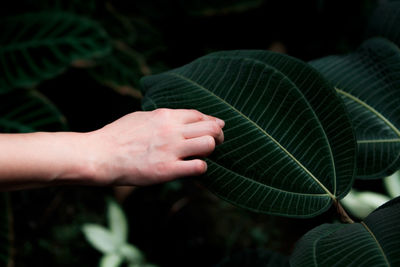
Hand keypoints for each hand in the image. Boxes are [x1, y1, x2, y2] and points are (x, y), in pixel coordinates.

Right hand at [88, 108, 224, 185]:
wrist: (100, 155)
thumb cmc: (117, 136)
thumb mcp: (141, 117)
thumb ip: (162, 117)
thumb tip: (177, 118)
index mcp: (165, 116)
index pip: (200, 114)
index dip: (211, 121)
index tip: (214, 127)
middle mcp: (171, 130)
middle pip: (211, 127)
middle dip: (219, 134)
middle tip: (217, 142)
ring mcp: (171, 150)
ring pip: (209, 144)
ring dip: (211, 150)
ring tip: (204, 155)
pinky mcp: (167, 170)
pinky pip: (199, 166)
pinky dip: (201, 167)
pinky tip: (193, 168)